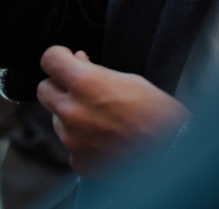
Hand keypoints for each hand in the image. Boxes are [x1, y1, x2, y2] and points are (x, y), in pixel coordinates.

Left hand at [37, 46, 189, 177]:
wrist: (175, 154)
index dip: (58, 57)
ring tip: (104, 119)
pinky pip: (72, 145)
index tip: (67, 60)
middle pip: (44, 90)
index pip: (49, 59)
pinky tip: (106, 139)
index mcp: (85, 83)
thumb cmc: (158, 113)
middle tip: (80, 89)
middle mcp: (72, 111)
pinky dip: (84, 141)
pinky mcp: (79, 162)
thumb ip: (95, 70)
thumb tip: (77, 61)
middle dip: (59, 86)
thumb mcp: (129, 79)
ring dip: (72, 115)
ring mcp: (73, 140)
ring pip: (57, 119)